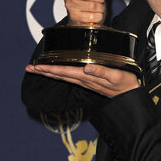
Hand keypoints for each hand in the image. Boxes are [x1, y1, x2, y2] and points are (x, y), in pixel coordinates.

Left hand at [25, 63, 139, 97]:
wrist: (130, 94)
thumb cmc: (125, 83)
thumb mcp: (116, 76)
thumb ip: (102, 72)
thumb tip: (87, 68)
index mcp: (87, 77)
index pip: (64, 71)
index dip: (49, 69)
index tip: (36, 67)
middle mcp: (83, 80)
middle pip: (59, 74)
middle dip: (44, 71)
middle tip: (29, 68)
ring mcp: (85, 81)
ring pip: (63, 76)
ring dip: (49, 72)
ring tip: (37, 69)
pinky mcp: (88, 81)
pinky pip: (70, 76)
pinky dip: (60, 73)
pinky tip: (56, 71)